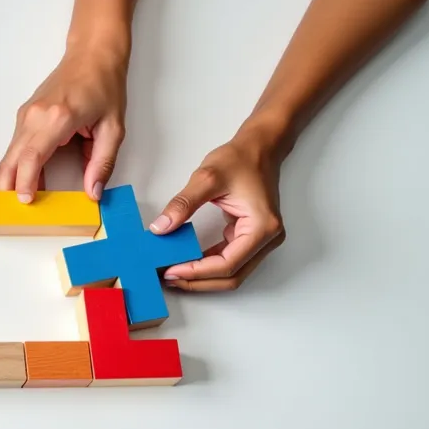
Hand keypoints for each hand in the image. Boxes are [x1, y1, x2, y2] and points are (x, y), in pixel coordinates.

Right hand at [0, 48, 126, 200]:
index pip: (31, 157)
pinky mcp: (25, 116)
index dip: (25, 182)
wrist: (92, 55)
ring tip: (25, 199)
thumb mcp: (113, 127)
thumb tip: (92, 190)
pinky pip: (16, 146)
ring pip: (10, 154)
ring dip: (13, 178)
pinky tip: (31, 180)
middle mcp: (35, 116)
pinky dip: (18, 165)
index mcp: (57, 118)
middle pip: (10, 159)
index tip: (26, 201)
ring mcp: (26, 115)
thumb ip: (103, 162)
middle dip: (8, 187)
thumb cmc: (103, 85)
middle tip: (13, 211)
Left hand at [149, 130, 285, 290]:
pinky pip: (228, 259)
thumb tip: (160, 228)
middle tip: (166, 277)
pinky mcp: (250, 237)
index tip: (170, 270)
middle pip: (231, 276)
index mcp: (262, 227)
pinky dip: (206, 264)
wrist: (259, 147)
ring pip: (231, 272)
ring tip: (171, 272)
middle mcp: (267, 239)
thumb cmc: (241, 158)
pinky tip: (184, 261)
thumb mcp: (207, 178)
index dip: (197, 272)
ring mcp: (260, 240)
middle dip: (198, 281)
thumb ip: (183, 204)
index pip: (228, 263)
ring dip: (202, 276)